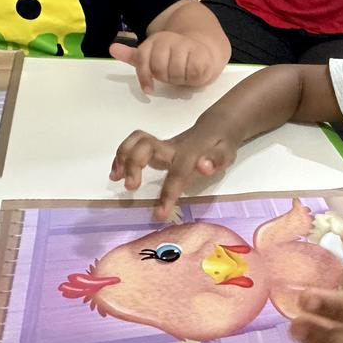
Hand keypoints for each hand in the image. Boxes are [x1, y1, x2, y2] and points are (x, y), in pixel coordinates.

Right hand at [109, 125, 237, 218]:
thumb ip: (216, 160)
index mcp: (190, 154)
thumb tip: (203, 166)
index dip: (167, 194)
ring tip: (117, 178)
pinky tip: (117, 173)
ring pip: (137, 142)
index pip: (177, 173)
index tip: (158, 215)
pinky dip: (121, 156)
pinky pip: (134, 144)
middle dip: (134, 164)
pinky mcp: (155, 146)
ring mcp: (162, 144)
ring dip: (123, 158)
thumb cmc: (220, 145)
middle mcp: (172, 147)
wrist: (215, 127)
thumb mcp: (226, 153)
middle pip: (147, 146)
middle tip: (130, 188)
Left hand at [110, 31, 218, 93]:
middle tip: (173, 76)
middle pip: (159, 69)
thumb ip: (133, 55)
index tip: (149, 90)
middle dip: (166, 78)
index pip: (143, 60)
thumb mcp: (152, 55)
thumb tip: (112, 48)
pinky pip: (191, 74)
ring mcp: (185, 45)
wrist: (204, 49)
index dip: (145, 77)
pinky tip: (193, 74)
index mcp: (155, 40)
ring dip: (180, 79)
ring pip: (175, 73)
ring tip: (183, 74)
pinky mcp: (201, 54)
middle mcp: (169, 39)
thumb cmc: (175, 57)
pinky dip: (192, 79)